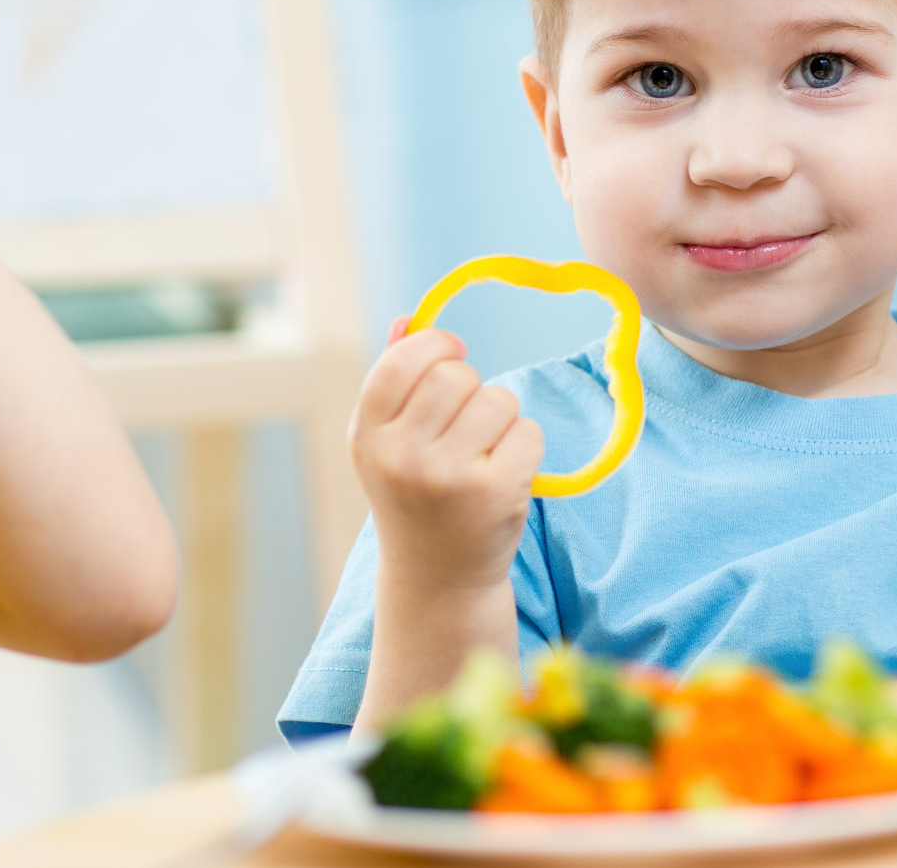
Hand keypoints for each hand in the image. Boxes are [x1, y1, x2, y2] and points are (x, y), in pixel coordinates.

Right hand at [352, 317, 543, 594]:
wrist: (437, 578)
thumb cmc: (413, 496)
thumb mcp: (386, 442)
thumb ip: (392, 379)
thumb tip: (409, 319)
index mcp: (368, 436)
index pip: (400, 362)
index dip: (434, 344)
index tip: (452, 352)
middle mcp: (401, 457)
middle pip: (455, 376)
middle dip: (471, 384)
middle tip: (468, 417)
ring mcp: (449, 477)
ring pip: (497, 400)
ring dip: (501, 416)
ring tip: (484, 450)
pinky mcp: (495, 493)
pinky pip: (528, 432)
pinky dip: (525, 445)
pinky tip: (505, 472)